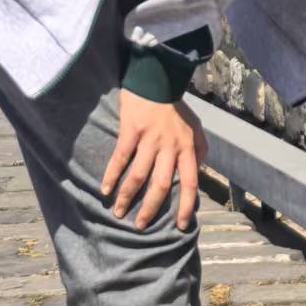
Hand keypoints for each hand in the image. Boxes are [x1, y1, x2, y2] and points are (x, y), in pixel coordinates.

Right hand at [102, 90, 208, 231]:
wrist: (157, 79)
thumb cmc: (175, 106)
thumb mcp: (195, 126)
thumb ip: (200, 148)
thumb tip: (198, 170)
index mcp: (188, 147)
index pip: (190, 183)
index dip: (187, 206)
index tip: (182, 226)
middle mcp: (170, 146)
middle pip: (161, 186)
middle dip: (150, 209)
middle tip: (140, 226)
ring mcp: (150, 139)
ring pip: (138, 176)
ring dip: (127, 198)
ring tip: (118, 212)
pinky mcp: (131, 131)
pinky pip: (120, 159)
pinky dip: (111, 176)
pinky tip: (104, 191)